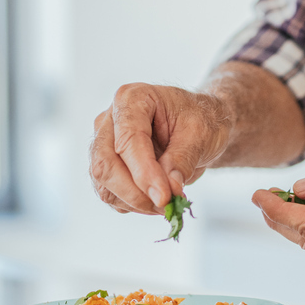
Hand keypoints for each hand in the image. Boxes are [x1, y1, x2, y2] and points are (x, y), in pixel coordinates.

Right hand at [89, 83, 232, 214]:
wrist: (199, 125)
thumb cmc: (200, 120)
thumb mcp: (201, 134)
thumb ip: (182, 160)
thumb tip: (169, 190)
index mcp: (132, 99)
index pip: (128, 141)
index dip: (144, 173)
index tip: (164, 197)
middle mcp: (109, 120)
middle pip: (105, 165)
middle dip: (135, 193)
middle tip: (167, 206)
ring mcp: (104, 145)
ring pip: (104, 184)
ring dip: (135, 202)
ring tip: (168, 202)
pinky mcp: (107, 168)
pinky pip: (110, 195)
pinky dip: (133, 205)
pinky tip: (156, 199)